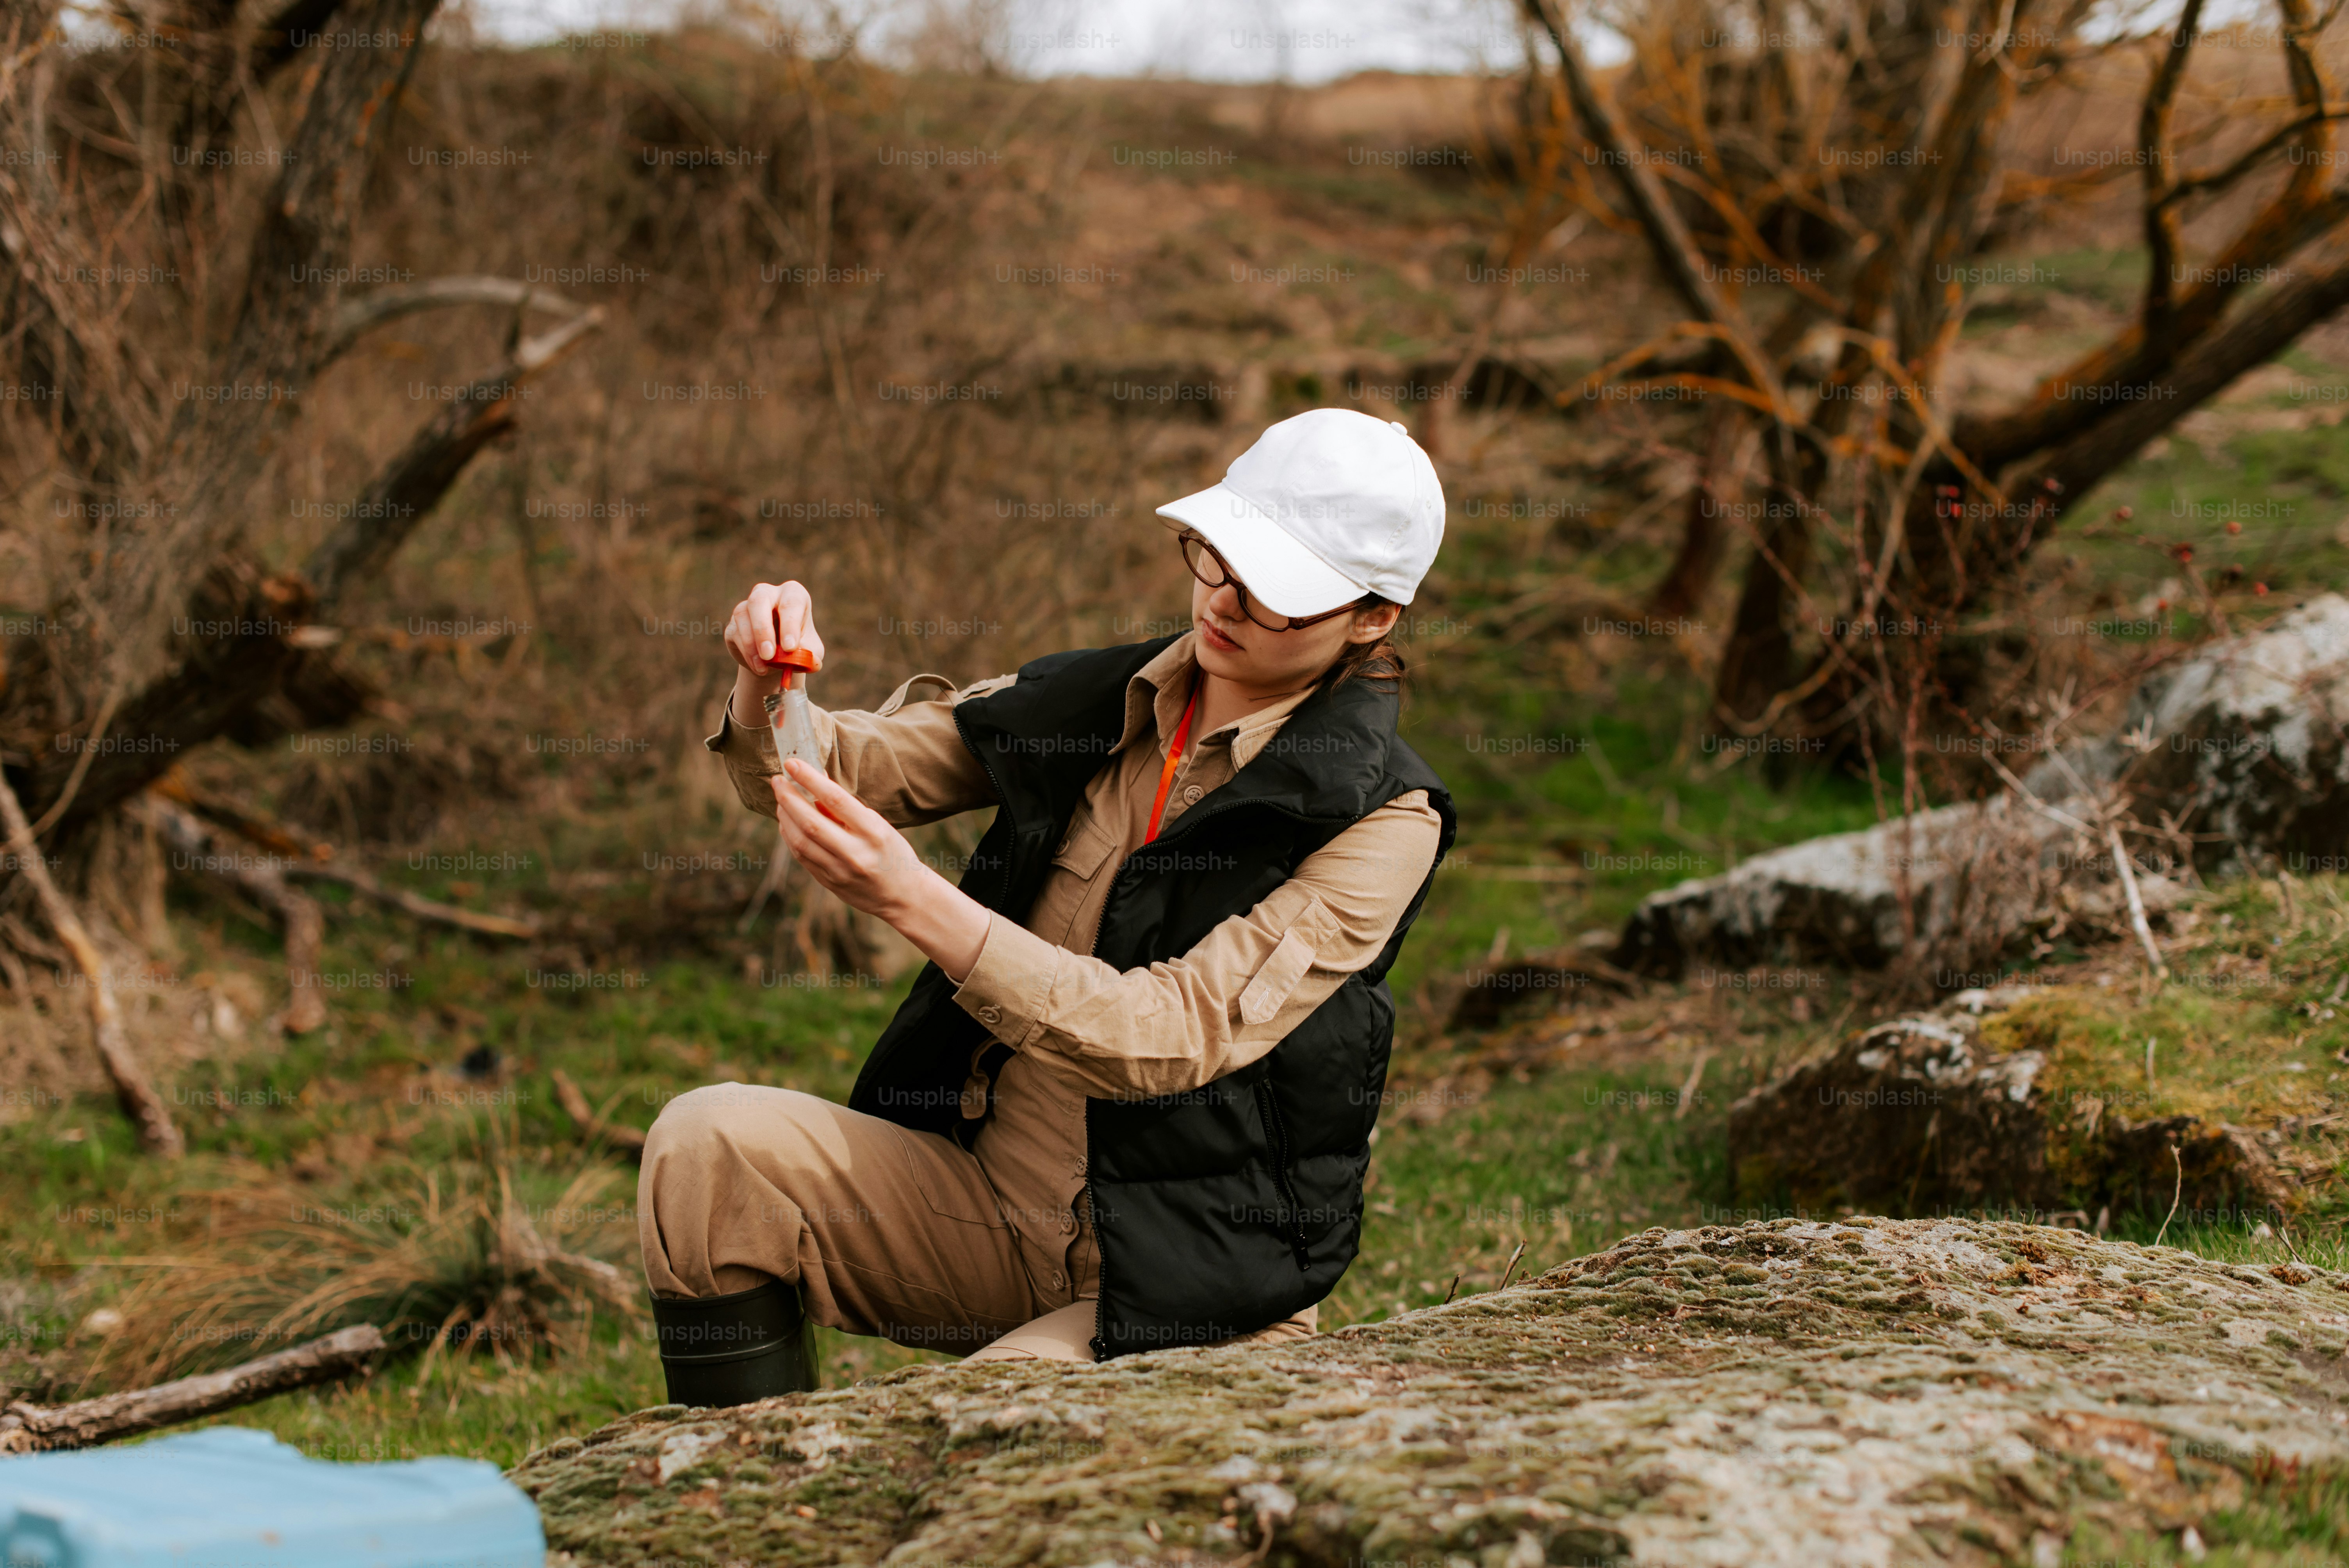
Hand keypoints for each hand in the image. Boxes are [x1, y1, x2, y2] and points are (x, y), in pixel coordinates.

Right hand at [726, 580, 825, 728]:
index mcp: (793, 595)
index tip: (790, 648)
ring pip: (743, 616)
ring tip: (764, 668)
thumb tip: (812, 662)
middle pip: (759, 600)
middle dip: (763, 629)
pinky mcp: (734, 623)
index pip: (791, 602)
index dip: (790, 624)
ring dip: (752, 646)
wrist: (777, 657)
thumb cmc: (798, 646)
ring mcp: (748, 606)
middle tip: (769, 655)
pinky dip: (747, 653)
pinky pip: (735, 634)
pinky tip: (758, 666)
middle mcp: (769, 594)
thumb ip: (812, 654)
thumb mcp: (811, 651)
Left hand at [771, 760, 988, 980]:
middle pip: (810, 821)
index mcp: (873, 832)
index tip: (792, 763)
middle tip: (777, 780)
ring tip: (780, 799)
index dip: (809, 779)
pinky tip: (786, 822)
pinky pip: (801, 856)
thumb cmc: (891, 851)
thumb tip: (816, 779)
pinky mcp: (828, 882)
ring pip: (800, 841)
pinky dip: (789, 836)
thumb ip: (847, 808)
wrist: (902, 895)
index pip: (835, 799)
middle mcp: (855, 853)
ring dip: (785, 817)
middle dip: (788, 798)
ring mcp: (840, 871)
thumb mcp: (878, 825)